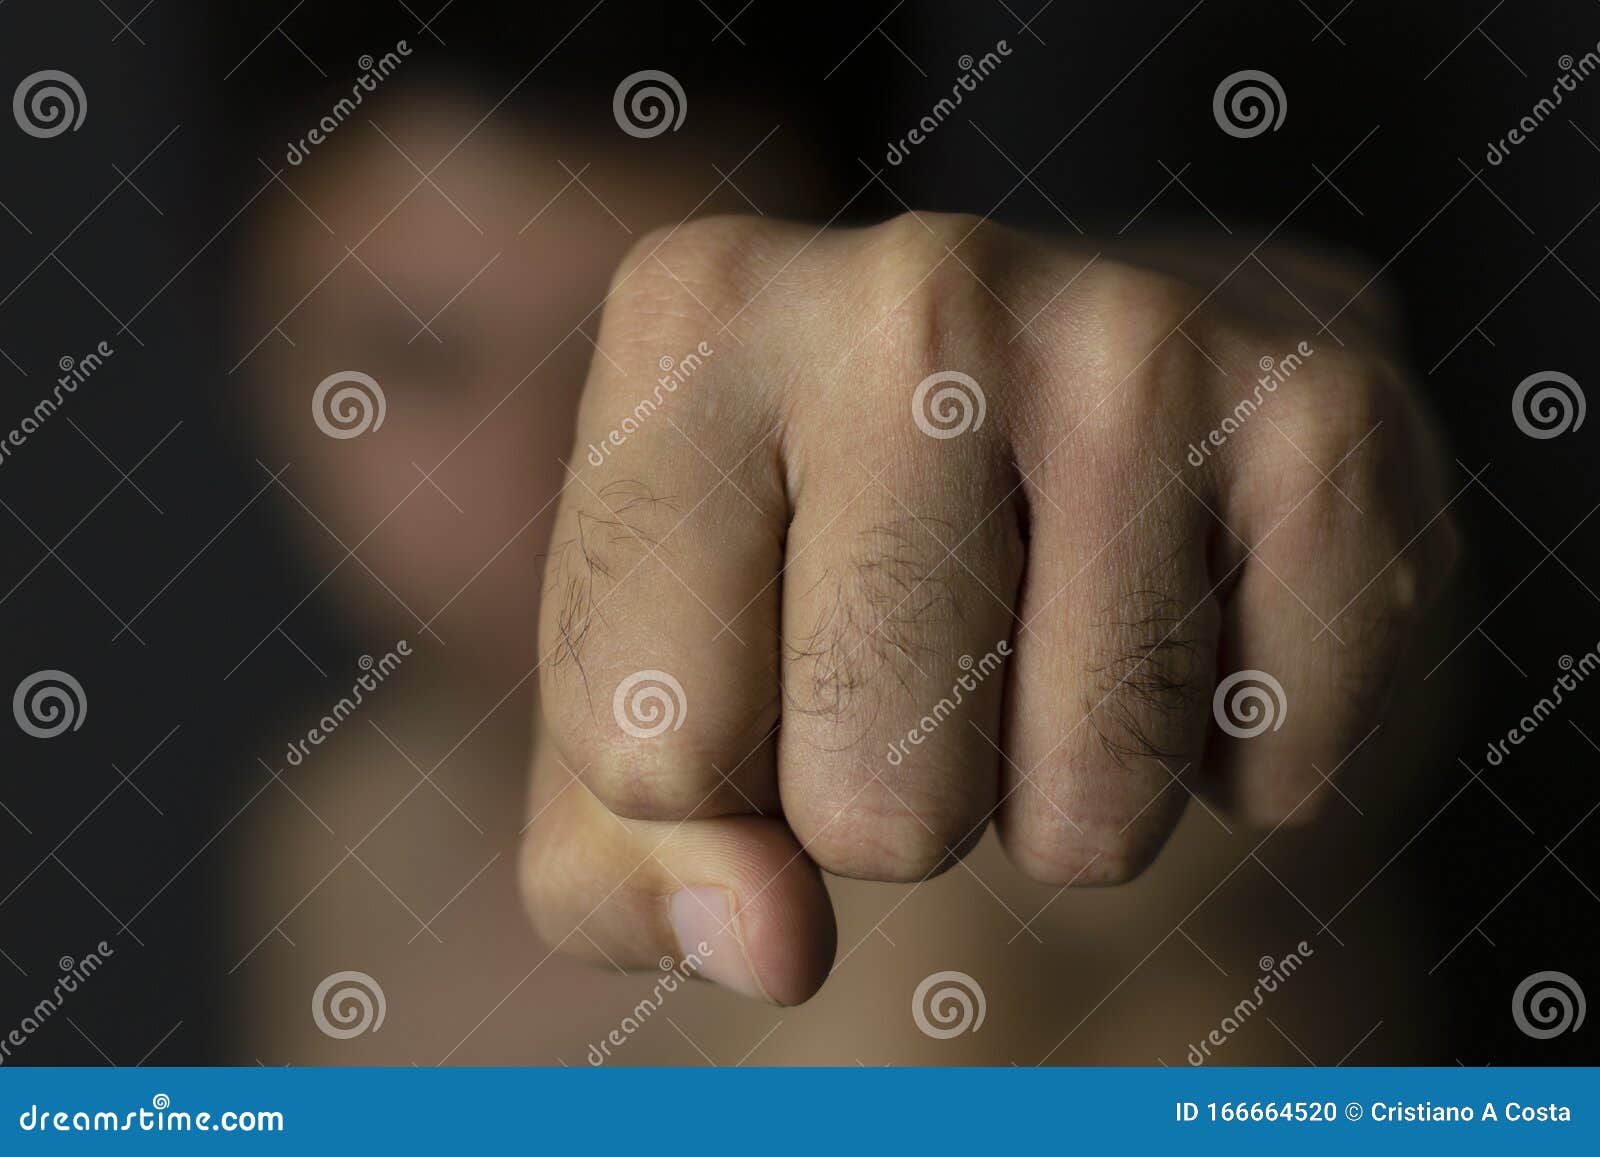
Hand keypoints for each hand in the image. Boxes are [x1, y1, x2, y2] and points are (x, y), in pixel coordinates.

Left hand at [518, 213, 1456, 1003]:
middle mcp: (913, 288)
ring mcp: (1137, 334)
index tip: (757, 679)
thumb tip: (765, 942)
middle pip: (871, 802)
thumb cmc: (821, 590)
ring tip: (1057, 638)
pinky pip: (1277, 774)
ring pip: (1088, 812)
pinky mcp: (1324, 412)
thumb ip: (628, 868)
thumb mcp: (654, 719)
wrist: (1081, 437)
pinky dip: (1240, 763)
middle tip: (932, 671)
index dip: (711, 792)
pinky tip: (1199, 619)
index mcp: (692, 318)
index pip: (653, 748)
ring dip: (1071, 798)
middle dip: (898, 811)